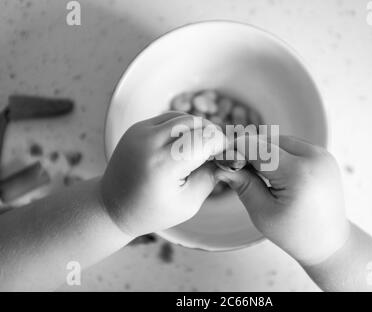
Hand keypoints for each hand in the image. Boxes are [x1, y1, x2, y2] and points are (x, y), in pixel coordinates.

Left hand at [101, 112, 225, 236]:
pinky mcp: (137, 128)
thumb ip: (210, 177)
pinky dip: (183, 127)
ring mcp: (140, 132)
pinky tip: (187, 143)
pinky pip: (168, 119)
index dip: (222, 144)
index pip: (204, 139)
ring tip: (204, 148)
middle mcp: (149, 142)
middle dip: (212, 134)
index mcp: (163, 165)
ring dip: (199, 129)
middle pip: (195, 123)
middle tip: (218, 152)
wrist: (112, 206)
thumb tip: (227, 157)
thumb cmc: (152, 211)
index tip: (228, 154)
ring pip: (183, 117)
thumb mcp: (188, 203)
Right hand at [215, 135, 349, 264]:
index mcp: (298, 173)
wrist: (328, 242)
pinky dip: (280, 153)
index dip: (236, 150)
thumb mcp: (262, 212)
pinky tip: (274, 172)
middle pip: (269, 141)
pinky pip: (294, 146)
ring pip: (281, 140)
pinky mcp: (324, 156)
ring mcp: (322, 155)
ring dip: (265, 151)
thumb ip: (243, 185)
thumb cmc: (295, 233)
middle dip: (250, 151)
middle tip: (236, 168)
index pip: (258, 149)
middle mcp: (314, 158)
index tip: (221, 157)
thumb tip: (221, 167)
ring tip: (257, 173)